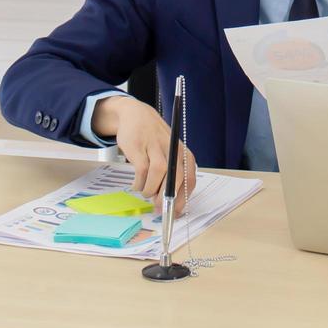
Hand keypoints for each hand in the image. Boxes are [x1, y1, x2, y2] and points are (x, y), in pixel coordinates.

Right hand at [94, 96, 197, 215]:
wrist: (137, 115)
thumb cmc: (155, 140)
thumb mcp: (169, 154)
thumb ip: (172, 175)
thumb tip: (171, 204)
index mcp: (184, 154)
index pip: (190, 180)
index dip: (182, 199)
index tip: (174, 212)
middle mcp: (173, 150)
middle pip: (176, 178)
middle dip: (166, 198)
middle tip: (158, 207)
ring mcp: (156, 147)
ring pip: (158, 174)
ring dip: (151, 190)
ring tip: (145, 193)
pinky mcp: (139, 147)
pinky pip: (141, 171)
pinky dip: (139, 183)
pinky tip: (137, 185)